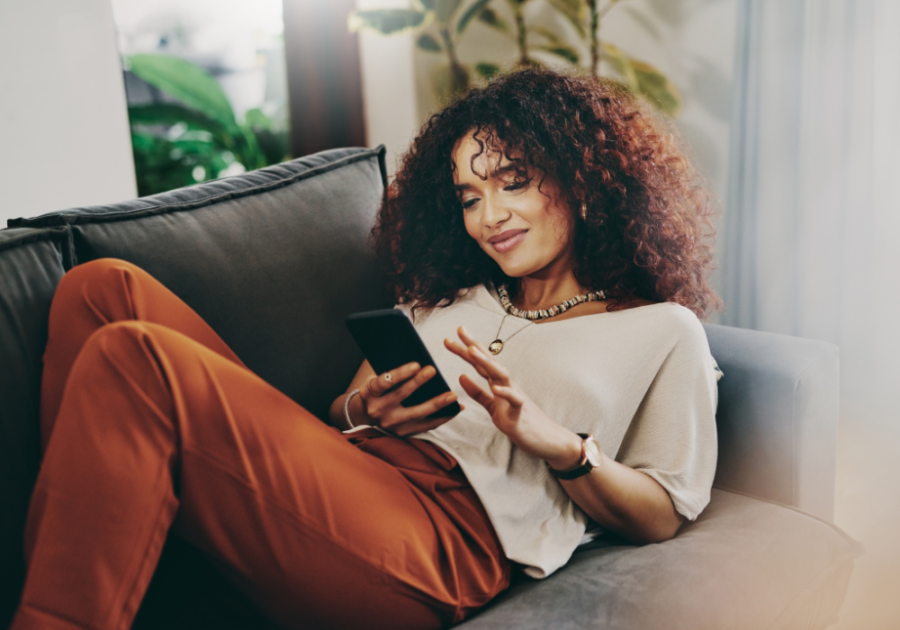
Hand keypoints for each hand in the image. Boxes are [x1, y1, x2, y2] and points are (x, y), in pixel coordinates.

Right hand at [357, 362, 461, 436]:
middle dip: (418, 382)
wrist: (365, 416)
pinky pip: (425, 426)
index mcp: (369, 393)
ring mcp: (390, 424)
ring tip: (453, 395)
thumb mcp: (376, 380)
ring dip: (436, 404)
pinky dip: (442, 417)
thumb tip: (418, 362)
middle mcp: (377, 410)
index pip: (385, 382)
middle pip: (401, 395)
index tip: (417, 364)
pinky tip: (455, 408)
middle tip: (433, 370)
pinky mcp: (402, 433)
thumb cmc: (377, 392)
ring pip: (416, 414)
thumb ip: (392, 373)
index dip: (401, 373)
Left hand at [443, 326, 583, 468]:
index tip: (451, 336)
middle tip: (458, 331)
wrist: (546, 439)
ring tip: (471, 351)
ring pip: (501, 375)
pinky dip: (505, 393)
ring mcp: (514, 397)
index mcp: (498, 384)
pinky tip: (495, 388)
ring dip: (486, 362)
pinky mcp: (520, 413)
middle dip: (473, 346)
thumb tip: (461, 376)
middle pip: (488, 362)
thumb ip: (478, 393)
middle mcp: (506, 386)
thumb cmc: (520, 421)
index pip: (481, 363)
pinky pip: (514, 401)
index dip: (467, 349)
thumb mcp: (493, 407)